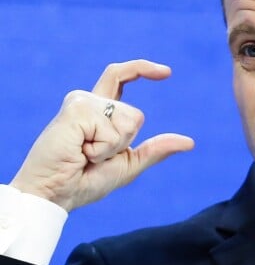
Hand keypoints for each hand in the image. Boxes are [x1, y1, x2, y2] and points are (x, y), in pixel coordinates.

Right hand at [10, 60, 193, 211]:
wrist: (55, 194)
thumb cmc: (85, 181)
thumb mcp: (128, 164)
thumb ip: (155, 149)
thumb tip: (190, 142)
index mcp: (99, 110)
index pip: (121, 77)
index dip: (143, 69)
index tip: (168, 72)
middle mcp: (89, 101)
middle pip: (135, 114)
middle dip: (125, 143)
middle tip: (94, 156)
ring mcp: (82, 102)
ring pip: (129, 120)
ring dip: (112, 146)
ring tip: (84, 153)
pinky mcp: (76, 109)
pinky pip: (113, 129)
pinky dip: (103, 148)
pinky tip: (80, 151)